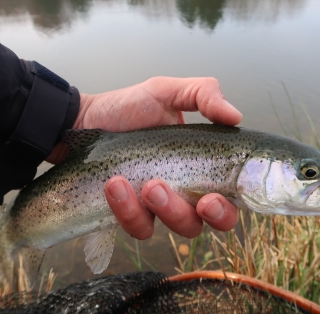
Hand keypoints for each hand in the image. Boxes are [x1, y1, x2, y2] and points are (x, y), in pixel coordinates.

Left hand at [48, 77, 241, 238]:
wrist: (83, 120)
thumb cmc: (128, 107)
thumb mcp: (166, 92)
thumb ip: (203, 94)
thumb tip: (236, 116)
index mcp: (203, 164)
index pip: (233, 194)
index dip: (233, 203)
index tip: (217, 195)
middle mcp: (188, 189)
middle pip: (217, 221)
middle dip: (214, 215)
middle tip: (201, 201)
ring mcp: (160, 206)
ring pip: (181, 228)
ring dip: (168, 209)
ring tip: (145, 184)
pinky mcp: (131, 214)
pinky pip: (140, 228)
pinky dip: (129, 210)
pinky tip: (115, 184)